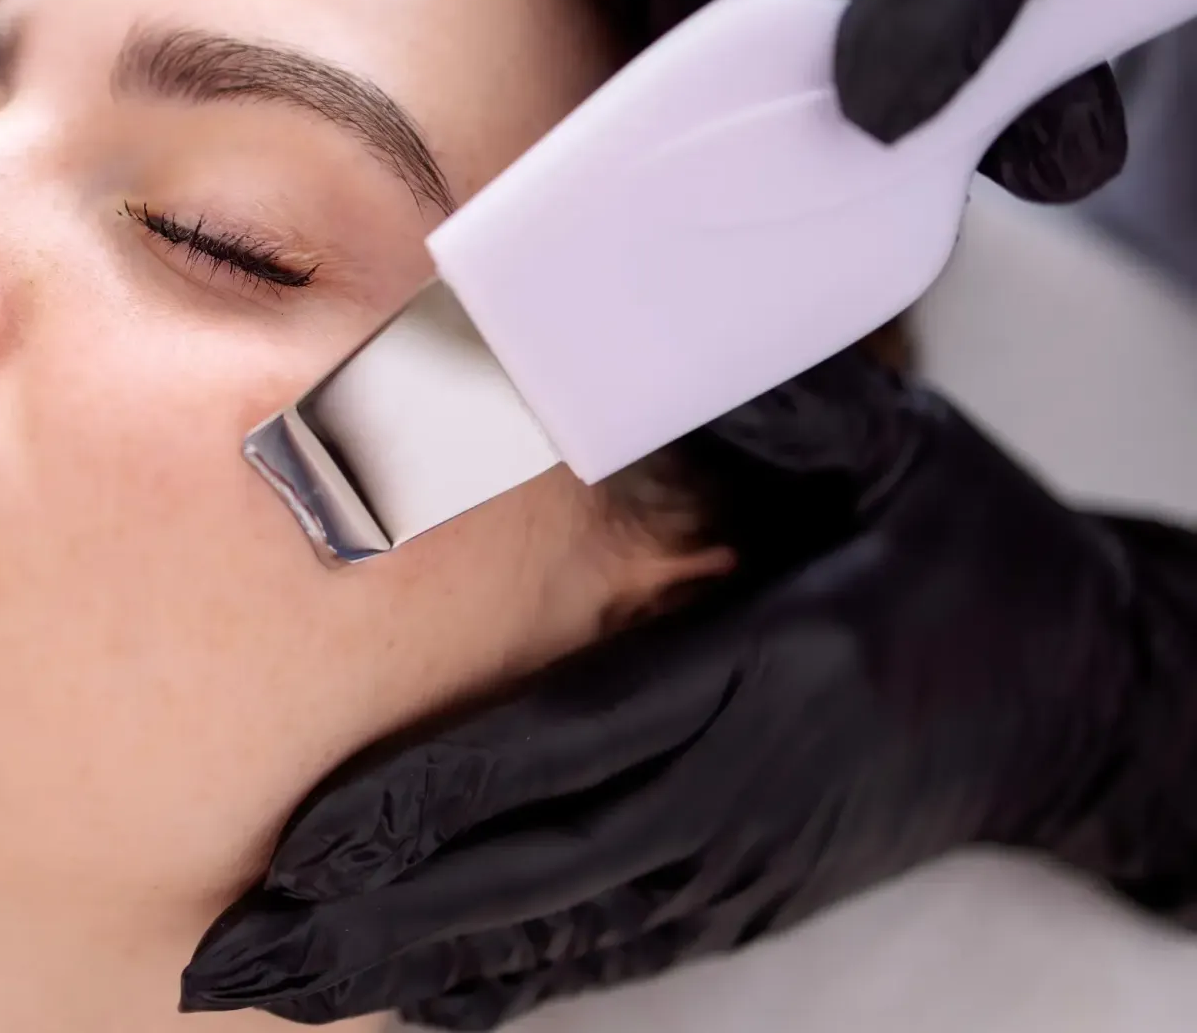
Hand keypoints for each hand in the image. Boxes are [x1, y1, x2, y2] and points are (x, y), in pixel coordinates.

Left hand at [180, 354, 1196, 1027]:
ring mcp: (741, 866)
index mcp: (768, 669)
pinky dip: (501, 986)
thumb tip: (618, 340)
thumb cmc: (968, 548)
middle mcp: (744, 791)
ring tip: (271, 987)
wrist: (1077, 694)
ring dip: (403, 966)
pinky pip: (608, 956)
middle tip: (229, 952)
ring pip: (549, 933)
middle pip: (530, 869)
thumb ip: (763, 409)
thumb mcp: (891, 450)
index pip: (567, 740)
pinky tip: (405, 1000)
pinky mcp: (744, 902)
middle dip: (371, 914)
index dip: (429, 797)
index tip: (304, 838)